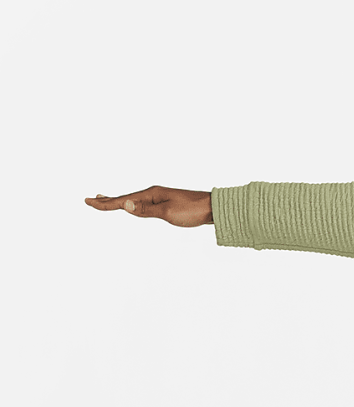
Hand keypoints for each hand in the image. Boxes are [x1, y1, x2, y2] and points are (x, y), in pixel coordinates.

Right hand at [85, 186, 212, 226]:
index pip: (123, 201)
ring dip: (118, 201)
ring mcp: (159, 198)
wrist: (214, 208)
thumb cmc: (193, 210)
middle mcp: (153, 193)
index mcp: (151, 194)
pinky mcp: (166, 203)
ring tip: (106, 200)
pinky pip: (143, 204)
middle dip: (107, 200)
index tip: (87, 201)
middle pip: (125, 198)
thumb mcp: (168, 212)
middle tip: (90, 200)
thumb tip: (125, 206)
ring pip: (133, 201)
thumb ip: (145, 211)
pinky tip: (134, 205)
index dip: (105, 203)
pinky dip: (132, 204)